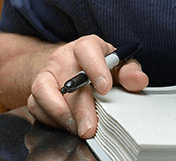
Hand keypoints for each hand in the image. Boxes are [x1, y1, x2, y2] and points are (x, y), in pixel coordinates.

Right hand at [26, 35, 148, 138]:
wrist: (70, 68)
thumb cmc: (99, 66)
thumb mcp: (118, 65)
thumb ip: (129, 72)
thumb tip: (139, 80)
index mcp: (87, 47)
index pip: (87, 50)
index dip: (96, 68)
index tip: (105, 88)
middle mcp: (63, 58)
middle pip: (67, 79)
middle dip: (80, 107)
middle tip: (90, 128)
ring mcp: (47, 73)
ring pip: (44, 91)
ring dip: (60, 114)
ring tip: (77, 129)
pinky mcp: (36, 90)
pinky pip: (36, 105)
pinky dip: (51, 119)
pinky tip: (67, 125)